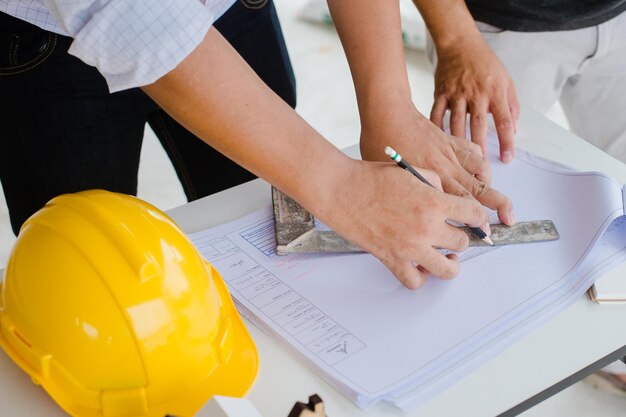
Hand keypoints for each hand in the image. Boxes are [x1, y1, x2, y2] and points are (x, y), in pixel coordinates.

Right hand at [323, 160, 489, 288]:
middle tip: (454, 232)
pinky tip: (422, 266)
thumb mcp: (412, 170)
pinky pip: (415, 281)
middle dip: (461, 236)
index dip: (478, 217)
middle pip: (463, 242)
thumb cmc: (370, 177)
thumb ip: (435, 183)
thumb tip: (446, 197)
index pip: (474, 215)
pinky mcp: (392, 260)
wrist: (340, 191)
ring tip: (447, 257)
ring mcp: (410, 248)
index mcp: (434, 202)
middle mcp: (426, 228)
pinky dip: (422, 277)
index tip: (475, 219)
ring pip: (448, 269)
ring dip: (451, 263)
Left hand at [359, 103, 513, 224]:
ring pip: (481, 169)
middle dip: (498, 206)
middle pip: (480, 190)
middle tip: (509, 219)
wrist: (387, 113)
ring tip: (493, 196)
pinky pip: (472, 150)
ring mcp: (450, 152)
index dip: (477, 221)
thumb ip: (409, 195)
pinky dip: (479, 160)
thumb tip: (413, 213)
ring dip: (489, 183)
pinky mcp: (449, 138)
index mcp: (432, 180)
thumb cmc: (381, 146)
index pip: (463, 205)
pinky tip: (478, 169)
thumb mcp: (391, 178)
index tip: (485, 233)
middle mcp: (447, 167)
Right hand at [431, 38, 519, 162]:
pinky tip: (438, 141)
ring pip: (457, 122)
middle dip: (480, 146)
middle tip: (480, 166)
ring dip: (459, 142)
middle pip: (479, 124)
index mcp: (495, 91)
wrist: (460, 45)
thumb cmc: (485, 64)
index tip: (507, 158)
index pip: (504, 120)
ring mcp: (456, 93)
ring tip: (460, 160)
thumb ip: (511, 105)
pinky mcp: (441, 92)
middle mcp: (476, 93)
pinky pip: (437, 114)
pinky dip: (437, 128)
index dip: (507, 141)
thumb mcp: (506, 80)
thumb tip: (513, 129)